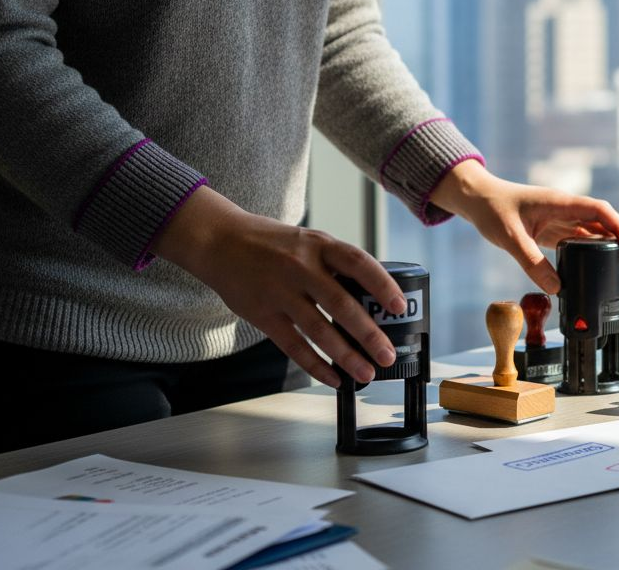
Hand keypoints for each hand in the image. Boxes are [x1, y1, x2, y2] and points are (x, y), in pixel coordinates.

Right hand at [153, 186, 403, 387]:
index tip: (399, 307)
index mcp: (319, 245)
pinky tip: (333, 377)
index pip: (358, 263)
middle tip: (387, 354)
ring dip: (346, 356)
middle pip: (341, 303)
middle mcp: (301, 267)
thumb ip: (335, 265)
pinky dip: (315, 365)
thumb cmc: (273, 244)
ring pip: (318, 330)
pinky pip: (293, 345)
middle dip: (368, 334)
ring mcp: (280, 292)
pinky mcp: (262, 314)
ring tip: (366, 373)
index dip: (382, 285)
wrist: (220, 241)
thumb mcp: (308, 242)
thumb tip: (372, 298)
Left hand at [430, 160, 618, 293]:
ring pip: (593, 232)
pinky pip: (578, 239)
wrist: (476, 199)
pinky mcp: (552, 228)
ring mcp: (559, 218)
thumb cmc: (492, 210)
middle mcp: (564, 208)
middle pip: (603, 222)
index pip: (600, 211)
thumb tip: (556, 288)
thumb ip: (532, 262)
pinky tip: (599, 266)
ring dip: (610, 248)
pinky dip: (592, 252)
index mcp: (560, 202)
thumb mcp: (510, 238)